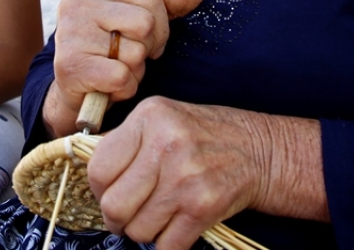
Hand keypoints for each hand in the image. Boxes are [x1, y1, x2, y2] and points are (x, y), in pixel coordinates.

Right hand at [45, 0, 207, 135]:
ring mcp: (70, 34)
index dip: (160, 26)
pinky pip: (122, 78)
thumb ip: (168, 2)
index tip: (142, 39)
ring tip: (114, 69)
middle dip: (147, 48)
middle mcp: (77, 3)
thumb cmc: (108, 49)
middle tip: (127, 56)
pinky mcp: (71, 65)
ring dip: (134, 71)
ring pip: (135, 53)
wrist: (74, 90)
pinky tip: (108, 86)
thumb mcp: (137, 18)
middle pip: (146, 24)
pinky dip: (123, 89)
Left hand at [87, 97, 270, 248]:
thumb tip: (94, 178)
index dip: (99, 190)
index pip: (98, 168)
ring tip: (158, 216)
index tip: (110, 193)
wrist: (260, 150)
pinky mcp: (203, 206)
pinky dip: (167, 245)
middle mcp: (166, 143)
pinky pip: (166, 245)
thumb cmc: (206, 136)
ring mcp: (186, 177)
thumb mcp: (164, 119)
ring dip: (144, 232)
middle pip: (114, 205)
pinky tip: (176, 227)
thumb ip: (128, 142)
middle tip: (128, 216)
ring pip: (138, 230)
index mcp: (149, 117)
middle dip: (117, 219)